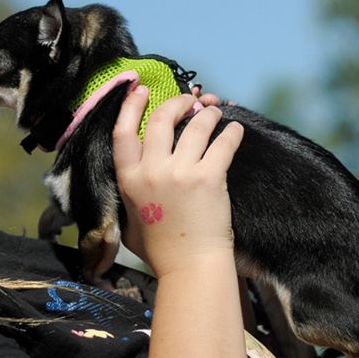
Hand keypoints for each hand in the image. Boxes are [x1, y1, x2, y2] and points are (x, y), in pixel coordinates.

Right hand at [113, 86, 243, 277]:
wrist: (189, 267)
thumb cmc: (159, 250)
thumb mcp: (129, 221)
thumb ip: (127, 196)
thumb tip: (132, 180)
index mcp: (128, 179)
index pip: (123, 131)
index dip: (131, 106)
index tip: (140, 89)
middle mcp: (151, 171)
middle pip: (161, 119)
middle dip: (177, 102)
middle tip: (189, 99)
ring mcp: (180, 173)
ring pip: (196, 125)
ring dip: (208, 113)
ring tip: (215, 113)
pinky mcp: (209, 178)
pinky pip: (223, 143)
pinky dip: (231, 132)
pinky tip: (235, 130)